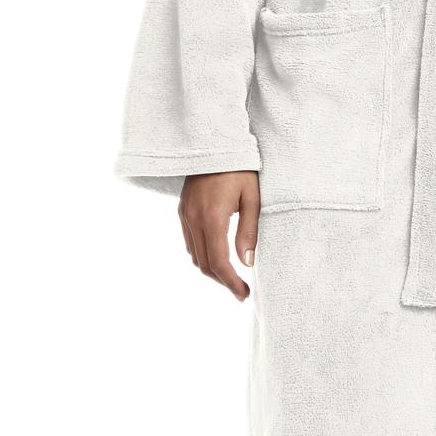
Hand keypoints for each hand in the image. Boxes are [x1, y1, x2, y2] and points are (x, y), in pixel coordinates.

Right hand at [179, 171, 258, 299]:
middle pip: (204, 264)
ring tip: (231, 275)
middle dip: (222, 281)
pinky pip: (189, 241)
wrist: (214, 142)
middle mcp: (193, 219)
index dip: (231, 283)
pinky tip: (218, 254)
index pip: (218, 262)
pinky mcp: (183, 210)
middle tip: (240, 290)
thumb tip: (247, 263)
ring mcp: (185, 214)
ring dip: (211, 269)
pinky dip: (202, 254)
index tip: (243, 294)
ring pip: (194, 255)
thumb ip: (249, 232)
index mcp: (212, 217)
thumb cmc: (240, 168)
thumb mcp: (252, 199)